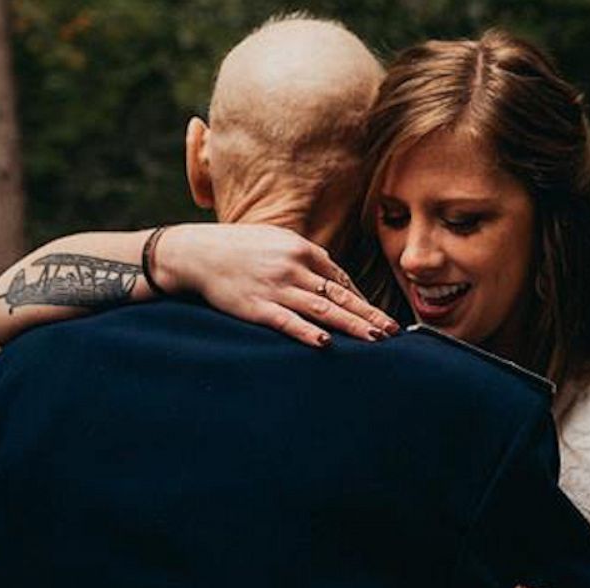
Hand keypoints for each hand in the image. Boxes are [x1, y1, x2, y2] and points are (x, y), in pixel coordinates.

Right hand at [157, 224, 399, 346]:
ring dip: (352, 326)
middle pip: (340, 296)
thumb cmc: (239, 247)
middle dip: (369, 316)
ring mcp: (276, 288)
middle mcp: (293, 267)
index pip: (341, 278)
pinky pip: (287, 322)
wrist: (196, 253)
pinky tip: (326, 344)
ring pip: (322, 310)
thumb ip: (306, 257)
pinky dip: (308, 333)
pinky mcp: (256, 307)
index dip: (362, 300)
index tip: (379, 317)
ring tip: (375, 340)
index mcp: (301, 249)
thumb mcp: (277, 241)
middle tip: (393, 333)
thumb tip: (333, 279)